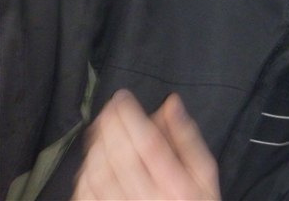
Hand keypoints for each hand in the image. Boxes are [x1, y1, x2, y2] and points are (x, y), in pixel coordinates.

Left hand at [72, 89, 220, 199]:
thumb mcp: (203, 170)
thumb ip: (187, 136)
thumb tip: (171, 103)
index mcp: (176, 184)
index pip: (148, 144)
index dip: (131, 117)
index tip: (123, 98)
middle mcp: (148, 198)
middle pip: (121, 157)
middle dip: (110, 126)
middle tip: (108, 107)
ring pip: (100, 176)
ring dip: (95, 147)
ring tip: (100, 128)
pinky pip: (88, 196)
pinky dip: (85, 174)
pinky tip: (91, 160)